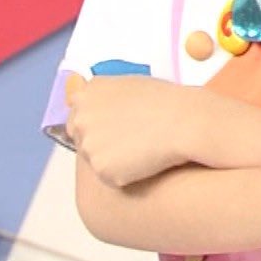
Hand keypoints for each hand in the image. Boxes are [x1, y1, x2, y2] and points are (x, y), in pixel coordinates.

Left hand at [64, 75, 199, 187]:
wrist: (183, 122)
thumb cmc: (165, 101)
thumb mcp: (129, 84)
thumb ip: (105, 96)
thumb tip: (98, 106)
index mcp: (88, 94)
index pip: (76, 114)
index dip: (94, 124)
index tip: (109, 129)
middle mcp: (82, 119)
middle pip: (81, 138)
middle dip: (99, 142)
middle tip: (127, 142)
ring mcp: (89, 146)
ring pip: (94, 159)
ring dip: (112, 159)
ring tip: (140, 150)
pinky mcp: (101, 170)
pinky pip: (109, 176)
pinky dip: (124, 174)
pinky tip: (144, 163)